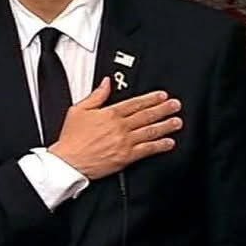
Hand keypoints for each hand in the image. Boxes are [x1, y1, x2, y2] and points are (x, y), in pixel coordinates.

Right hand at [48, 77, 182, 179]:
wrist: (68, 162)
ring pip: (150, 131)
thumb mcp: (79, 110)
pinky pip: (146, 150)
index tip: (162, 96)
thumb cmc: (71, 138)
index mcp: (110, 114)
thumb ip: (97, 95)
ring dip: (166, 125)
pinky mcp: (125, 157)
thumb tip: (107, 83)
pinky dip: (159, 146)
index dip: (151, 98)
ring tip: (177, 121)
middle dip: (163, 109)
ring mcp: (124, 142)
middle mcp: (120, 127)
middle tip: (176, 105)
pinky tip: (168, 143)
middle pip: (146, 115)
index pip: (135, 103)